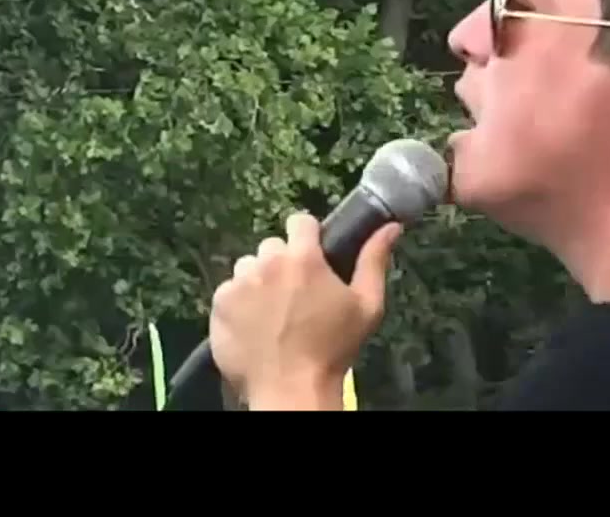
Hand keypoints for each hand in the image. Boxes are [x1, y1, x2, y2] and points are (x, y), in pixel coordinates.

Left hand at [208, 212, 402, 409]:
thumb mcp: (366, 306)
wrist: (290, 389)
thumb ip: (374, 261)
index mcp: (303, 257)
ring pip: (248, 266)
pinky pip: (229, 290)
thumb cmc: (333, 349)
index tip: (314, 257)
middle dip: (284, 262)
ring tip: (273, 310)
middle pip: (273, 246)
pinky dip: (239, 302)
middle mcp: (266, 263)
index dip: (308, 237)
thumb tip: (390, 227)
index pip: (300, 221)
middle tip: (297, 293)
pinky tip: (254, 323)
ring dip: (260, 280)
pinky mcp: (218, 305)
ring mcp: (238, 283)